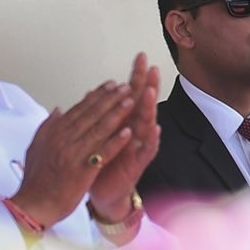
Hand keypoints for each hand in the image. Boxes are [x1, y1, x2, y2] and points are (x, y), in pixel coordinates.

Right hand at [11, 81, 135, 228]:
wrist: (33, 205)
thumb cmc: (36, 180)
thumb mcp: (36, 147)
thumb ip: (48, 126)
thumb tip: (58, 110)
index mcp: (53, 132)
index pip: (79, 109)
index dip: (97, 96)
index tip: (110, 85)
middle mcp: (63, 140)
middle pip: (91, 114)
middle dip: (110, 98)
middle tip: (125, 87)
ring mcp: (73, 154)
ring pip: (99, 129)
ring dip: (116, 114)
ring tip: (130, 101)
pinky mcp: (82, 170)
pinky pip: (102, 153)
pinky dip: (116, 141)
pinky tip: (128, 132)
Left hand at [88, 53, 161, 220]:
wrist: (103, 192)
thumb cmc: (101, 162)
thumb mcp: (99, 134)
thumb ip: (100, 114)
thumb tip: (95, 92)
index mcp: (123, 122)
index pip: (131, 94)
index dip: (136, 76)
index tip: (141, 58)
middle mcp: (134, 131)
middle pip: (143, 104)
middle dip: (148, 85)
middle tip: (153, 68)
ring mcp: (138, 147)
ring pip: (146, 123)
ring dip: (149, 108)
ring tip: (150, 92)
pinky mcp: (138, 164)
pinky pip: (147, 151)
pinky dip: (150, 140)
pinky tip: (154, 129)